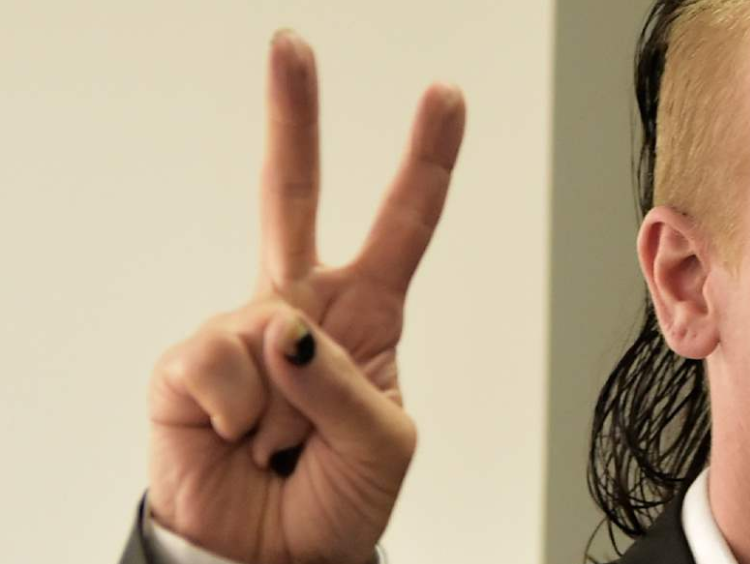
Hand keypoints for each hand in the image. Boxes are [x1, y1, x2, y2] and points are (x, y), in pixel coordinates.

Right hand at [145, 30, 465, 563]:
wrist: (272, 560)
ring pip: (266, 320)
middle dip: (293, 118)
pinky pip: (217, 362)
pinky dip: (237, 413)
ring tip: (279, 445)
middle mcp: (301, 311)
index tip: (444, 98)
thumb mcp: (384, 443)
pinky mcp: (186, 367)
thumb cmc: (339, 502)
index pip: (403, 226)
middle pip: (292, 196)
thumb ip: (348, 381)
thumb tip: (284, 329)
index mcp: (368, 318)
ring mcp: (242, 333)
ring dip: (285, 404)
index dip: (425, 162)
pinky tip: (237, 438)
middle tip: (291, 46)